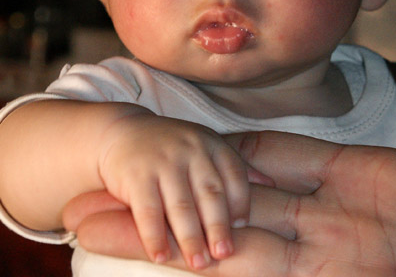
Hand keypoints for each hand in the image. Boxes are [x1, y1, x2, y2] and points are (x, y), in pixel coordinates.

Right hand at [64, 30, 395, 275]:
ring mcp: (344, 266)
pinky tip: (178, 268)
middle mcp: (343, 227)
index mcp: (373, 183)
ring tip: (100, 235)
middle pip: (236, 210)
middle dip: (168, 207)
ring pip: (239, 252)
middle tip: (96, 204)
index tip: (172, 144)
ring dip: (171, 244)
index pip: (276, 162)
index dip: (221, 155)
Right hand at [97, 112, 270, 269]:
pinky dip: (154, 236)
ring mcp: (163, 162)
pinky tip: (161, 256)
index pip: (234, 176)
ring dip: (190, 238)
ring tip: (198, 263)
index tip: (244, 230)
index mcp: (212, 145)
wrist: (122, 132)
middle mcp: (191, 150)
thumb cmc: (173, 147)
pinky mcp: (136, 175)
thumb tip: (272, 184)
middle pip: (210, 194)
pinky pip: (147, 210)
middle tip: (225, 254)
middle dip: (219, 227)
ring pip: (181, 205)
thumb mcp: (207, 146)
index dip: (241, 204)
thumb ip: (236, 166)